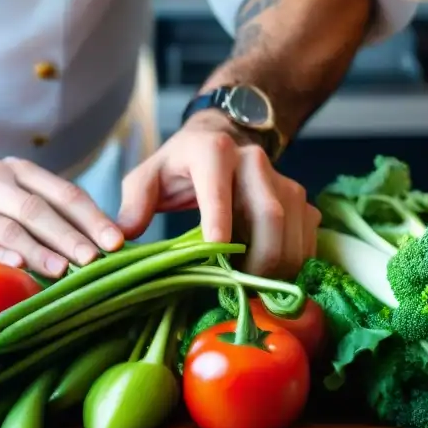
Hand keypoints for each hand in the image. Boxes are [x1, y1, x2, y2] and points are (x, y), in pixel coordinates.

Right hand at [0, 157, 124, 275]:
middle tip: (94, 260)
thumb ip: (52, 217)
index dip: (92, 218)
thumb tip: (105, 246)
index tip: (117, 243)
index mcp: (18, 171)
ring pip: (9, 228)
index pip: (64, 193)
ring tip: (63, 270)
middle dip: (69, 237)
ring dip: (38, 251)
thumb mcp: (15, 204)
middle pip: (38, 210)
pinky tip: (18, 269)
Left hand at [117, 113, 320, 278]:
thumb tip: (121, 238)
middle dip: (257, 257)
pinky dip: (291, 263)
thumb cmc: (179, 167)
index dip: (219, 218)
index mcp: (214, 151)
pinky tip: (269, 278)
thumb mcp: (148, 177)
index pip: (219, 187)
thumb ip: (134, 203)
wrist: (221, 141)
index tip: (214, 248)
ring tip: (251, 286)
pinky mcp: (300, 201)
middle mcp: (254, 161)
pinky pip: (306, 237)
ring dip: (276, 265)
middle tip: (236, 285)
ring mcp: (284, 180)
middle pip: (269, 215)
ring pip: (292, 228)